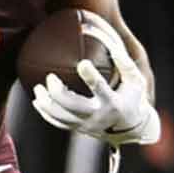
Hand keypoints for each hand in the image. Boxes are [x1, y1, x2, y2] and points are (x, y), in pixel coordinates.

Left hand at [31, 12, 159, 172]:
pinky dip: (46, 113)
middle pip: (74, 106)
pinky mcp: (79, 129)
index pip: (100, 88)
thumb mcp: (136, 81)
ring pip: (62, 117)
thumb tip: (110, 43)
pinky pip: (59, 123)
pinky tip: (37, 101)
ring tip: (37, 89)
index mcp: (113, 102)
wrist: (133, 129)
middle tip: (50, 77)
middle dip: (58, 93)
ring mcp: (87, 125)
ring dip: (47, 104)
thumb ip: (124, 63)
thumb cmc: (133, 97)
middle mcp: (98, 116)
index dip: (91, 76)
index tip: (82, 63)